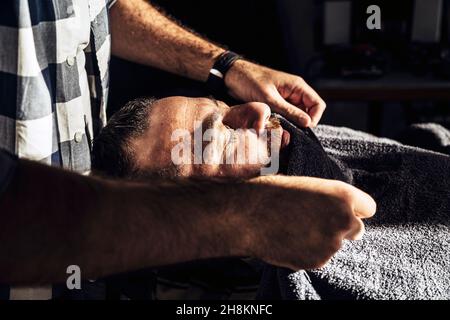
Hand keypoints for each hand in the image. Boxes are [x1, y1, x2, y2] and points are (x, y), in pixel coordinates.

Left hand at [225, 60, 325, 126]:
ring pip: (297, 115)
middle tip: (288, 130)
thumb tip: (307, 123)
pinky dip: (282, 121)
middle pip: (309, 112)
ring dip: (290, 123)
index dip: (314, 118)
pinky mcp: (277, 103)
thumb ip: (289, 111)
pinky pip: (286, 115)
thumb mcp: (269, 99)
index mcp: (297, 86)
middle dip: (301, 123)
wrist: (232, 76)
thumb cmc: (249, 81)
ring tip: (279, 127)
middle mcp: (295, 92)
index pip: (318, 104)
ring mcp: (286, 98)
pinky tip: (272, 124)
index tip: (302, 128)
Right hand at [239, 176, 375, 269]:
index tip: (343, 211)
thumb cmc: (272, 194)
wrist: (248, 215)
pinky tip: (290, 240)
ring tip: (294, 229)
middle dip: (340, 227)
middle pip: (356, 229)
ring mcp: (331, 243)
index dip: (353, 209)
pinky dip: (308, 252)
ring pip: (334, 244)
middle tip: (316, 222)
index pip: (368, 208)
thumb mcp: (308, 186)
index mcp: (343, 195)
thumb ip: (330, 199)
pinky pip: (319, 257)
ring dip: (321, 240)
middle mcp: (343, 220)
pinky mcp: (318, 261)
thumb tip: (340, 211)